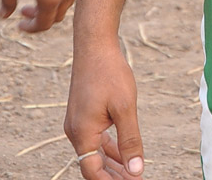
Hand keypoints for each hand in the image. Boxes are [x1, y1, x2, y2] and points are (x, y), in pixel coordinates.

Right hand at [65, 42, 144, 178]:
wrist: (95, 46)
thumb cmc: (110, 73)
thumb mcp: (125, 108)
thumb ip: (130, 141)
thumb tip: (136, 171)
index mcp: (82, 133)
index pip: (93, 171)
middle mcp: (75, 132)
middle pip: (93, 165)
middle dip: (113, 175)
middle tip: (135, 178)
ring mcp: (77, 123)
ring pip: (94, 153)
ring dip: (112, 163)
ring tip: (131, 172)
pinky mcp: (82, 115)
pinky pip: (94, 139)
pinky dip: (107, 148)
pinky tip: (121, 153)